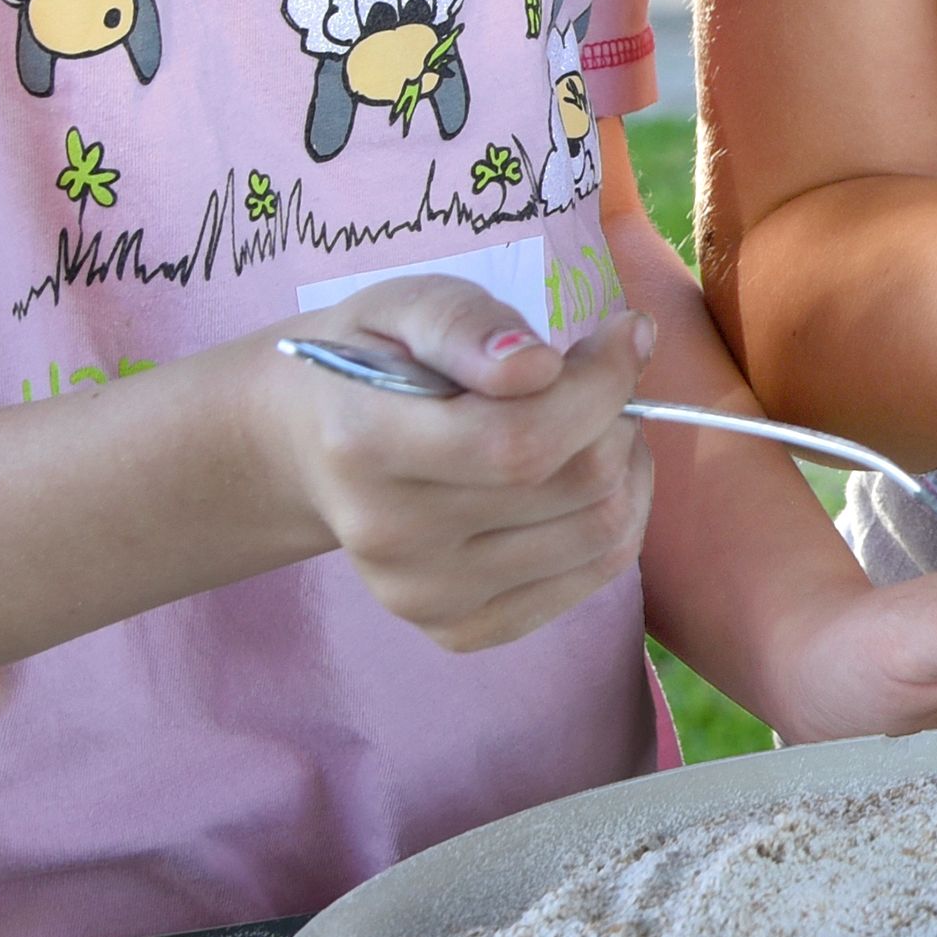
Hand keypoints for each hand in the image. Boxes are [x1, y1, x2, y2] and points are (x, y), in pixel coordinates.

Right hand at [242, 273, 655, 650]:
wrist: (307, 446)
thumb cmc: (371, 360)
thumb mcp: (406, 307)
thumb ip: (467, 325)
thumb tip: (535, 365)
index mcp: (367, 447)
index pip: (522, 440)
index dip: (603, 383)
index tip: (624, 334)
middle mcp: (391, 539)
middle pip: (575, 487)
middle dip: (617, 416)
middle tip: (597, 380)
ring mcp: (424, 597)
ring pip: (601, 536)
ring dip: (628, 467)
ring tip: (592, 426)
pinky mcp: (458, 629)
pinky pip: (591, 578)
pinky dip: (616, 518)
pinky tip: (579, 479)